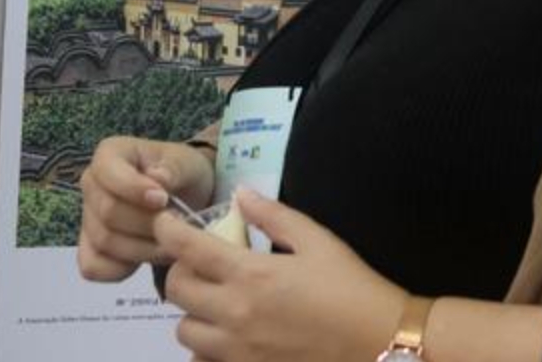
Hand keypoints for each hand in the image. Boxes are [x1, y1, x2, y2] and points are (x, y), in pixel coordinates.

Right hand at [77, 136, 215, 282]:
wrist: (185, 199)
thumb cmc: (183, 175)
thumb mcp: (187, 164)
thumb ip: (173, 169)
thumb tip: (157, 179)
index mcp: (109, 154)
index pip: (108, 172)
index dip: (134, 189)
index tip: (163, 200)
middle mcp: (91, 184)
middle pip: (108, 213)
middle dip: (147, 224)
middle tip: (176, 224)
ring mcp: (87, 218)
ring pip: (105, 242)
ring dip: (143, 248)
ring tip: (170, 241)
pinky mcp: (89, 249)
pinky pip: (93, 267)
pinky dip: (122, 269)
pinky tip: (146, 256)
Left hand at [158, 187, 405, 361]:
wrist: (378, 339)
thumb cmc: (349, 284)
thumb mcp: (316, 239)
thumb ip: (273, 216)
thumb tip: (240, 194)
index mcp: (251, 274)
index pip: (188, 249)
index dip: (167, 231)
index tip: (163, 222)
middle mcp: (234, 314)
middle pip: (176, 292)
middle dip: (180, 270)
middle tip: (200, 262)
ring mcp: (237, 350)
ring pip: (184, 331)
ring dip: (192, 311)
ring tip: (215, 300)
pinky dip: (206, 348)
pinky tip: (227, 334)